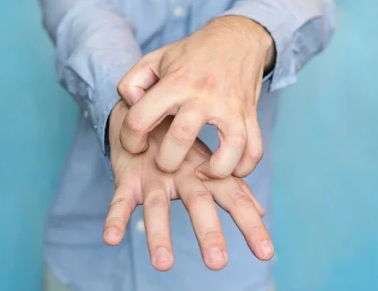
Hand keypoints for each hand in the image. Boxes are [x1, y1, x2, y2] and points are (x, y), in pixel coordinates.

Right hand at [103, 101, 273, 271]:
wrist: (149, 112)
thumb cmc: (184, 148)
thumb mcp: (209, 167)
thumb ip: (233, 190)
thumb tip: (261, 212)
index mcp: (206, 173)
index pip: (233, 199)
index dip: (250, 225)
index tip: (266, 253)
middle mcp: (183, 174)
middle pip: (198, 202)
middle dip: (208, 231)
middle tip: (217, 262)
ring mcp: (154, 176)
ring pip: (157, 205)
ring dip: (159, 233)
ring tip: (163, 264)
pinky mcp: (128, 177)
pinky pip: (120, 199)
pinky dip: (115, 218)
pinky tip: (111, 238)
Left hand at [117, 16, 274, 178]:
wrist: (237, 38)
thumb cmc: (191, 54)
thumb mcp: (154, 59)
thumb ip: (132, 83)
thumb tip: (133, 110)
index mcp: (175, 82)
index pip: (140, 118)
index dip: (130, 140)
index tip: (136, 145)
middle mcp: (204, 95)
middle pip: (181, 138)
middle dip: (166, 161)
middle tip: (165, 162)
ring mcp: (231, 107)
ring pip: (230, 148)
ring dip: (213, 170)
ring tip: (200, 172)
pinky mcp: (250, 115)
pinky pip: (254, 150)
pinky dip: (244, 167)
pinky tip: (227, 167)